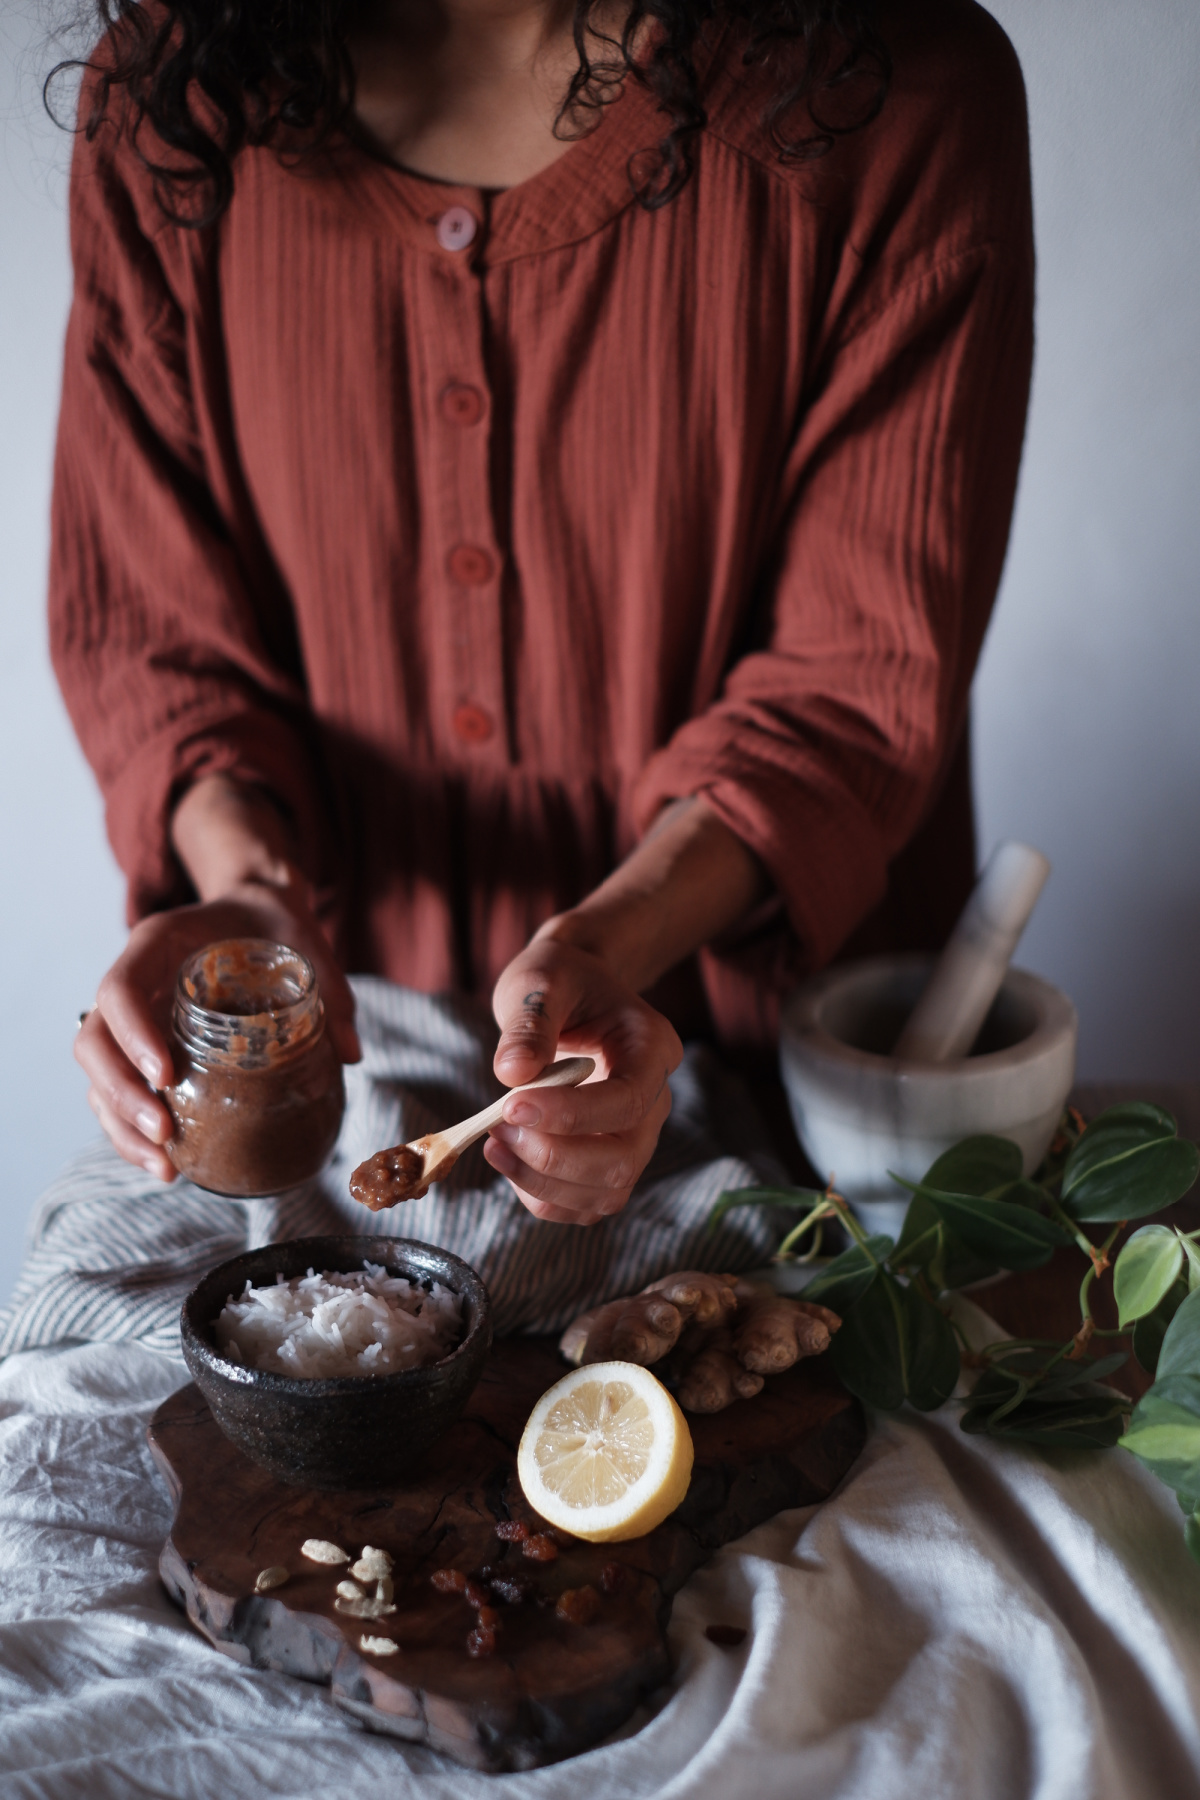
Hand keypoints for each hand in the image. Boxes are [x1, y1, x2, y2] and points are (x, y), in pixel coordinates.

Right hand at [75, 874, 359, 1180]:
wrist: (256, 909)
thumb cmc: (272, 922)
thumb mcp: (304, 938)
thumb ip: (329, 987)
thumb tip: (351, 1053)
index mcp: (157, 944)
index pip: (119, 989)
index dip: (133, 1034)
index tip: (166, 1073)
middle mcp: (134, 980)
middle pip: (93, 1041)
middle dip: (121, 1093)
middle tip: (165, 1130)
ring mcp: (131, 1018)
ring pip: (96, 1075)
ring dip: (122, 1125)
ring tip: (167, 1165)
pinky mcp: (142, 1048)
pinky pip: (117, 1092)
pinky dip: (132, 1131)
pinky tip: (168, 1163)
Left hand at [485, 935, 681, 1224]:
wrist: (571, 992)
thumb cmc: (560, 981)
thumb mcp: (541, 980)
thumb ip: (530, 1022)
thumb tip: (513, 1072)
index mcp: (653, 1048)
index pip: (627, 1100)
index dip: (571, 1115)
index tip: (510, 1104)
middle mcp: (655, 1100)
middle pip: (624, 1159)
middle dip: (554, 1157)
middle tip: (498, 1129)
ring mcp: (636, 1136)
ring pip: (606, 1192)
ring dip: (543, 1183)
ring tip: (495, 1144)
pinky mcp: (607, 1161)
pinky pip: (585, 1204)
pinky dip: (543, 1197)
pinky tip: (508, 1160)